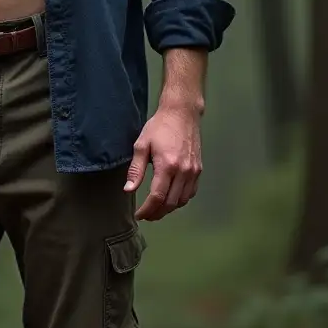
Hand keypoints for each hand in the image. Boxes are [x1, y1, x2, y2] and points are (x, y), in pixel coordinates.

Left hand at [123, 105, 201, 220]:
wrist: (182, 113)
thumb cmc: (160, 126)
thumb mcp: (142, 145)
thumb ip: (136, 169)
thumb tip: (128, 189)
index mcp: (167, 165)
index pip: (157, 197)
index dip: (147, 209)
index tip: (139, 215)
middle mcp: (183, 171)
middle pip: (170, 203)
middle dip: (157, 213)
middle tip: (146, 215)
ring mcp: (193, 171)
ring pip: (182, 200)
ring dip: (169, 209)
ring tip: (156, 210)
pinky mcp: (198, 169)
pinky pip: (190, 193)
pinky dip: (180, 200)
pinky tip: (170, 199)